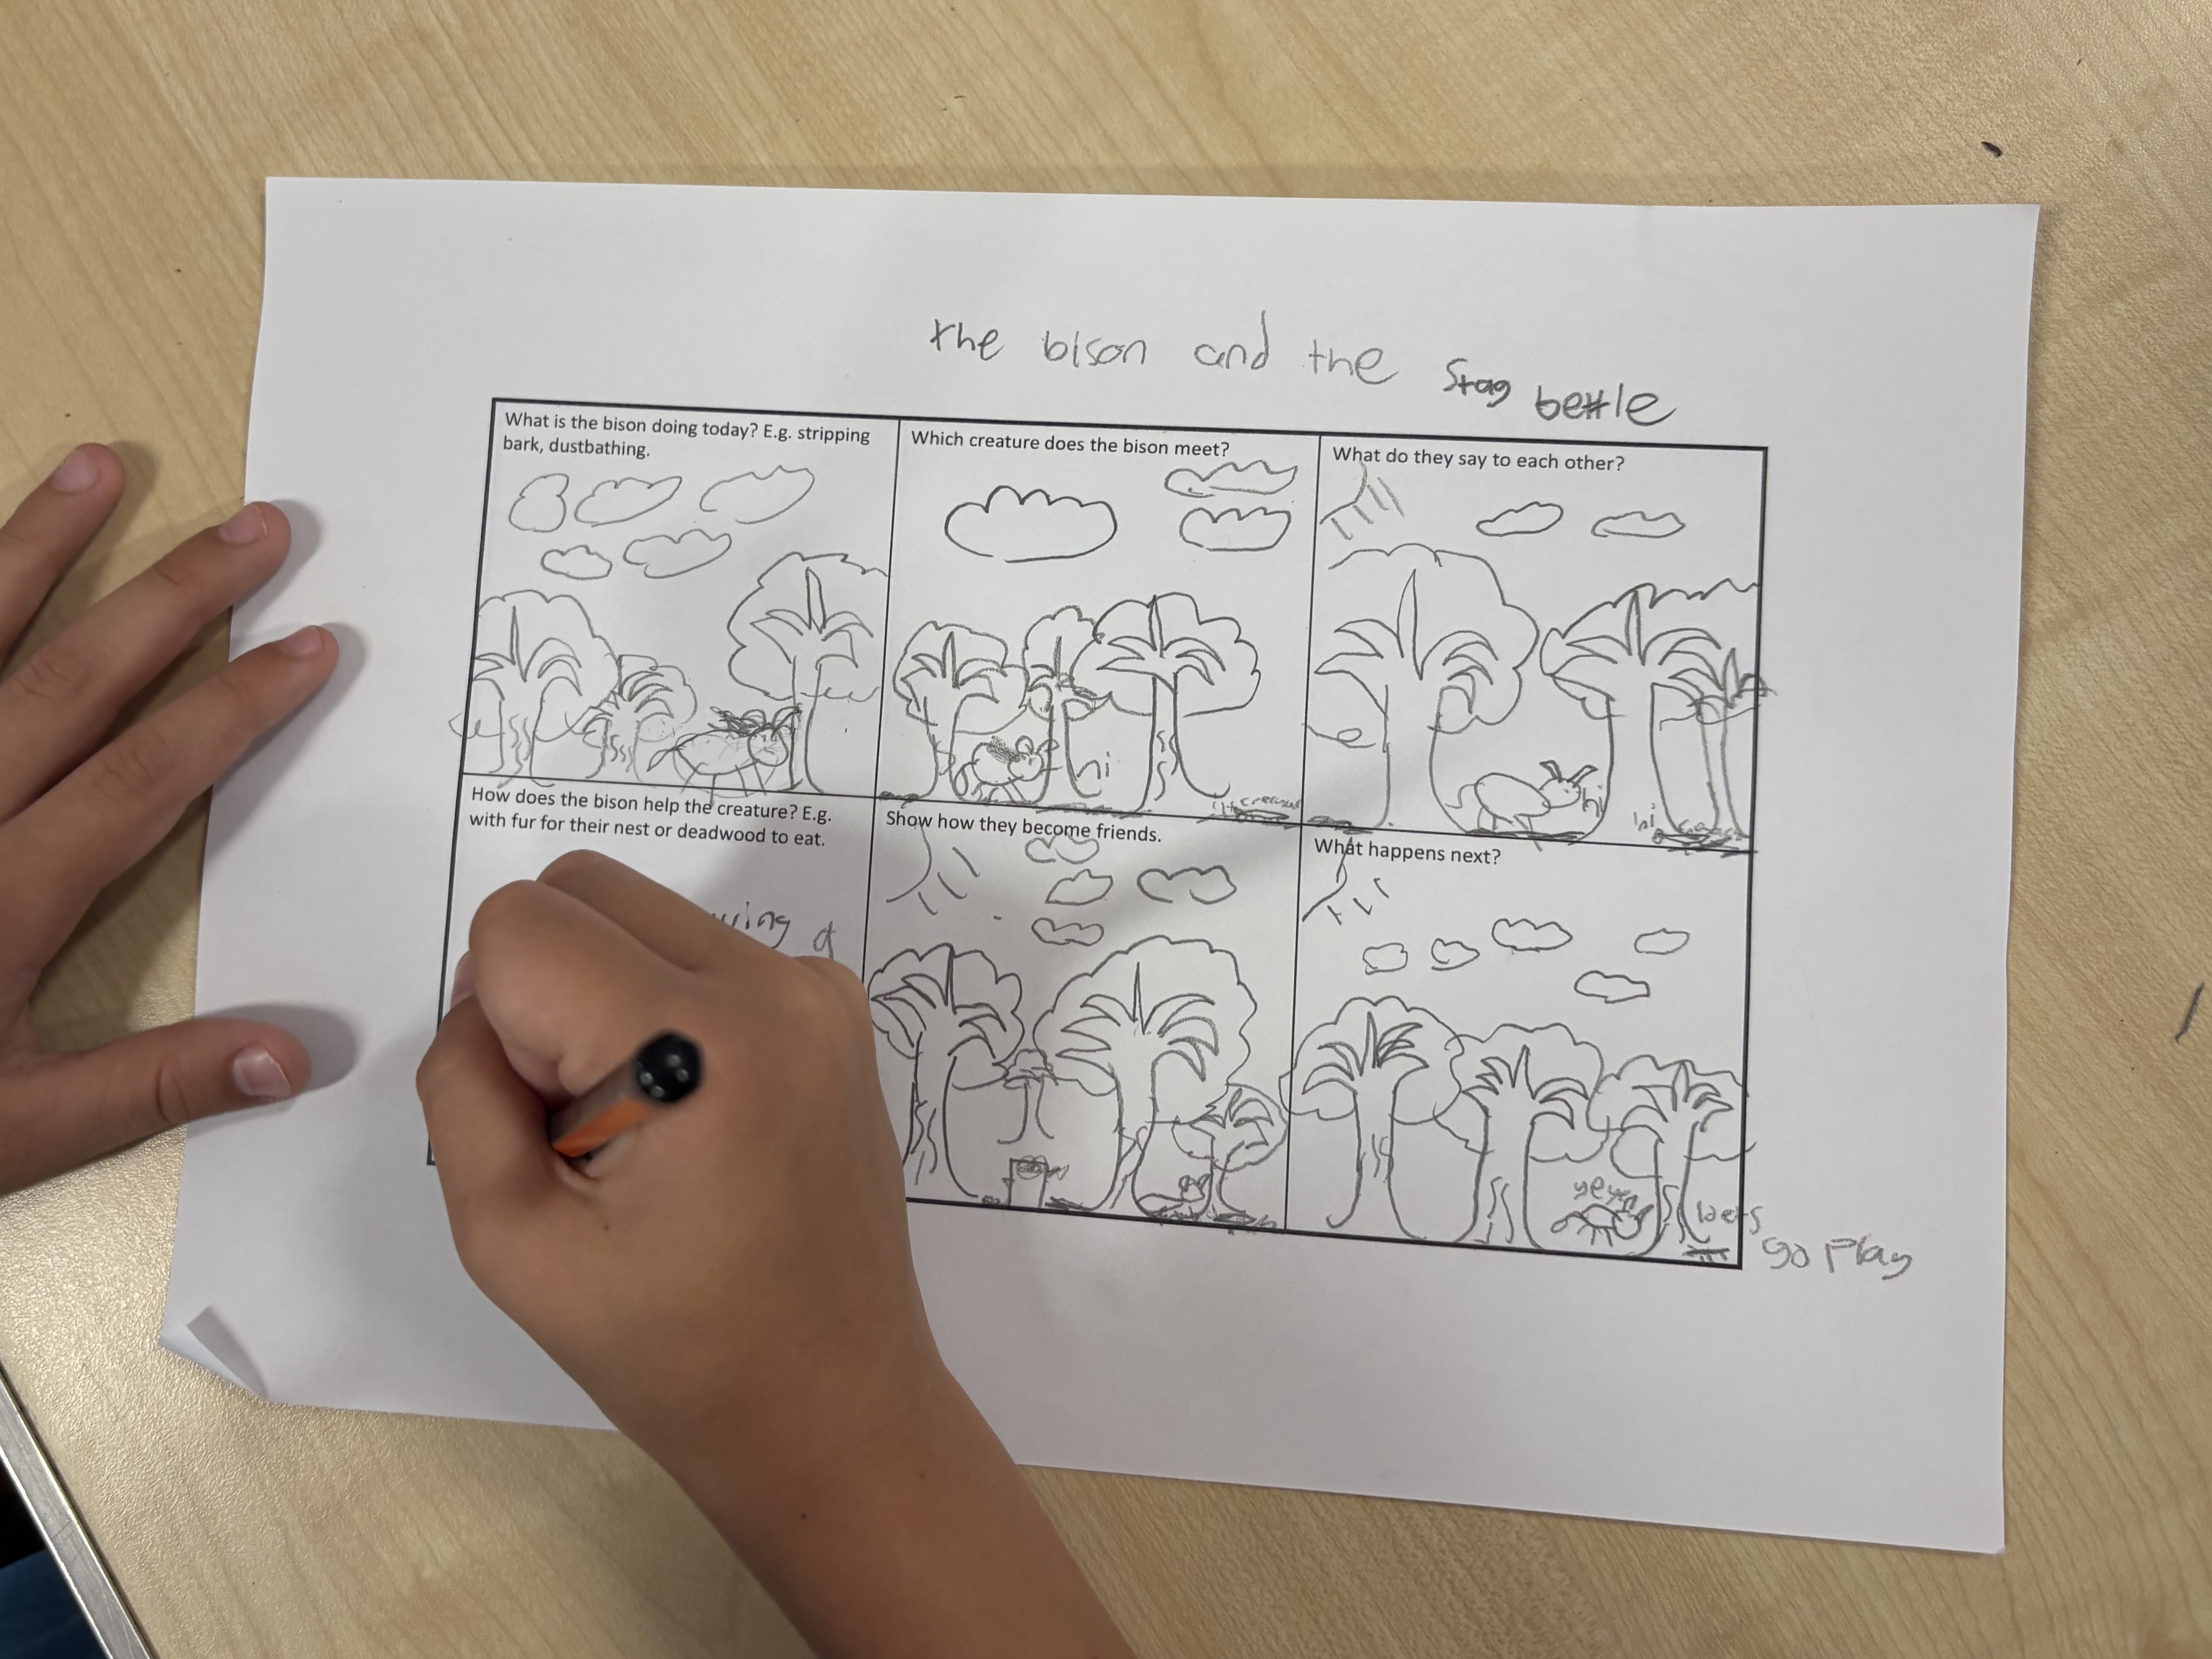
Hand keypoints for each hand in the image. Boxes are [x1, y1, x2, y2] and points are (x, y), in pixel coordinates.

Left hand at [0, 445, 336, 1193]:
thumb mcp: (10, 1129)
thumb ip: (147, 1085)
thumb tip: (292, 1056)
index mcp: (4, 898)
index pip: (150, 774)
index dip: (238, 705)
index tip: (306, 644)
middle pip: (75, 678)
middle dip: (175, 596)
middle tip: (256, 528)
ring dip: (35, 544)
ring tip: (97, 464)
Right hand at [418, 851, 1134, 1658]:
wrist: (831, 1403)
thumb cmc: (674, 1350)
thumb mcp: (507, 1240)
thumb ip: (464, 1091)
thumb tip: (484, 1003)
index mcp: (697, 1042)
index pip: (521, 926)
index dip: (497, 1025)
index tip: (550, 1127)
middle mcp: (773, 986)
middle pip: (584, 891)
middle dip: (545, 992)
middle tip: (584, 1126)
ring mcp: (819, 991)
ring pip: (642, 918)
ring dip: (604, 1001)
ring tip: (643, 1132)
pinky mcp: (835, 1009)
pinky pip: (704, 955)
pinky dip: (665, 1013)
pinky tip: (693, 1123)